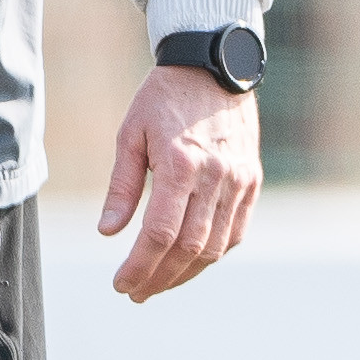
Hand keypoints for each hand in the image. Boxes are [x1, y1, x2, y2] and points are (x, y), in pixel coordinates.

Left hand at [99, 65, 260, 300]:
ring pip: (215, 246)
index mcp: (180, 163)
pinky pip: (235, 232)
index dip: (140, 265)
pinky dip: (212, 253)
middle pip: (189, 247)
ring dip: (186, 273)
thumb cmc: (163, 99)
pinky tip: (190, 262)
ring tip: (158, 283)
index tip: (121, 284)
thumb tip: (107, 232)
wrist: (212, 67)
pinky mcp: (252, 181)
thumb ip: (122, 187)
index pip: (160, 233)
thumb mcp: (131, 134)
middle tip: (136, 292)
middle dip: (160, 277)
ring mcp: (239, 181)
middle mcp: (215, 176)